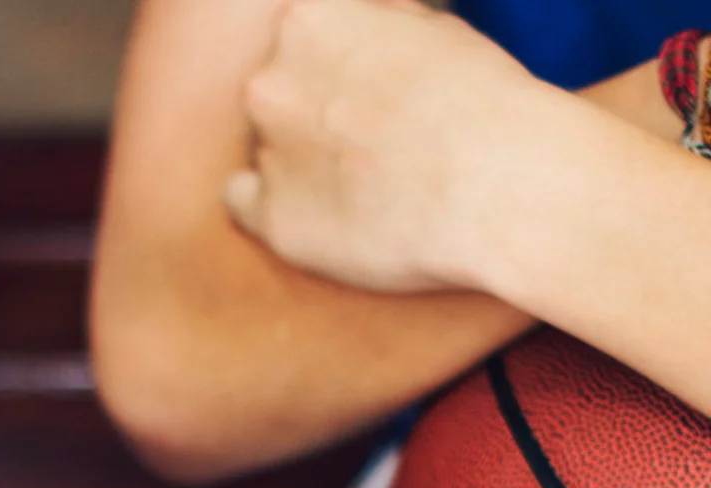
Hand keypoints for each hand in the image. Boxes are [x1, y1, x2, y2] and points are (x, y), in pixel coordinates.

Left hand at [222, 0, 548, 292]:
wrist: (491, 183)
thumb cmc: (476, 100)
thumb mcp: (428, 27)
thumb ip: (374, 28)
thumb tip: (368, 31)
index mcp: (306, 21)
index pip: (299, 38)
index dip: (334, 67)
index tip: (366, 90)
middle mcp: (270, 83)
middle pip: (276, 96)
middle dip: (311, 113)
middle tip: (365, 138)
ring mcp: (267, 153)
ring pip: (267, 150)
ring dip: (300, 161)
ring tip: (361, 180)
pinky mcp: (272, 218)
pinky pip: (244, 203)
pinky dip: (270, 206)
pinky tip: (313, 210)